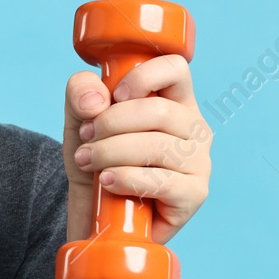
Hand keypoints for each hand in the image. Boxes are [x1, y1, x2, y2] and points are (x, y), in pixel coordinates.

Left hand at [63, 55, 211, 243]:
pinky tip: (107, 182)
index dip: (142, 77)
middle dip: (111, 124)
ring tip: (88, 161)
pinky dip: (126, 179)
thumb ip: (81, 92)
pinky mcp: (194, 194)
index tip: (114, 96)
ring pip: (157, 146)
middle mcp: (194, 128)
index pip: (176, 68)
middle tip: (86, 138)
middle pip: (159, 111)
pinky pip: (161, 181)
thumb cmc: (97, 158)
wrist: (96, 210)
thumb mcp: (79, 118)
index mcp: (175, 101)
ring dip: (110, 152)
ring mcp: (199, 162)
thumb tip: (97, 100)